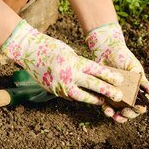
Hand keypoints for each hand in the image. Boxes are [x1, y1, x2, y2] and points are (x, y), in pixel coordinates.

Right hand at [2, 20, 124, 107]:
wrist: (28, 50)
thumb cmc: (50, 47)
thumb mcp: (68, 52)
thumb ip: (79, 63)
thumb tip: (91, 74)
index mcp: (74, 62)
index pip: (96, 70)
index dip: (109, 76)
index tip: (120, 80)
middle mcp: (68, 75)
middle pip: (92, 85)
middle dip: (107, 91)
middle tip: (119, 96)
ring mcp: (60, 84)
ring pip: (81, 96)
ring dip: (93, 99)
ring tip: (102, 102)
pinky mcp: (53, 90)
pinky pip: (69, 95)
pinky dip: (77, 96)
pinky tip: (84, 98)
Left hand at [87, 22, 148, 123]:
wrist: (107, 50)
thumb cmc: (124, 58)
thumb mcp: (134, 68)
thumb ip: (141, 80)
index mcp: (137, 91)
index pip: (142, 105)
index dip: (141, 109)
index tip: (139, 108)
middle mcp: (127, 96)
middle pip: (130, 112)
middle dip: (129, 115)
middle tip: (125, 112)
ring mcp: (116, 96)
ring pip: (118, 112)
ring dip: (118, 117)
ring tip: (115, 116)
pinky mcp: (104, 94)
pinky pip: (106, 106)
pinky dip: (107, 110)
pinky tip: (107, 109)